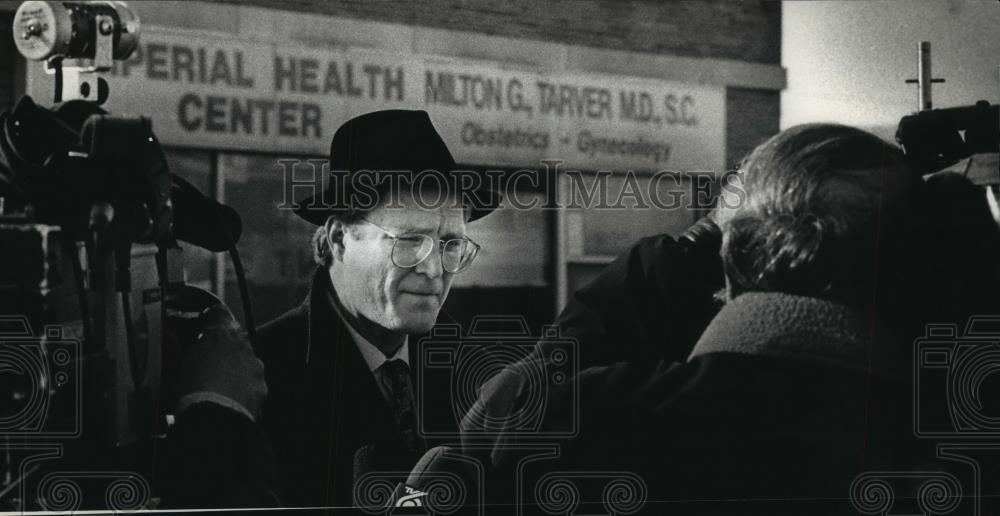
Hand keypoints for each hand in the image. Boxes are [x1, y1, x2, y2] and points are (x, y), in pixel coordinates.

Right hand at [174, 305, 266, 420]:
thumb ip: (175, 347)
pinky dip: (243, 385)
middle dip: (223, 344)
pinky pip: (252, 380)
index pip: (218, 312)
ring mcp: (254, 364)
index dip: (211, 318)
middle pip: (234, 336)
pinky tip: (230, 396)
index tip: (205, 325)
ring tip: (217, 383)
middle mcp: (241, 345)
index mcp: (219, 333)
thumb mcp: (176, 365)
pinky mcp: (262, 385)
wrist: (216, 417)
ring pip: (245, 358)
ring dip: (234, 365)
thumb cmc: (192, 389)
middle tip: (208, 359)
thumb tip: (169, 336)